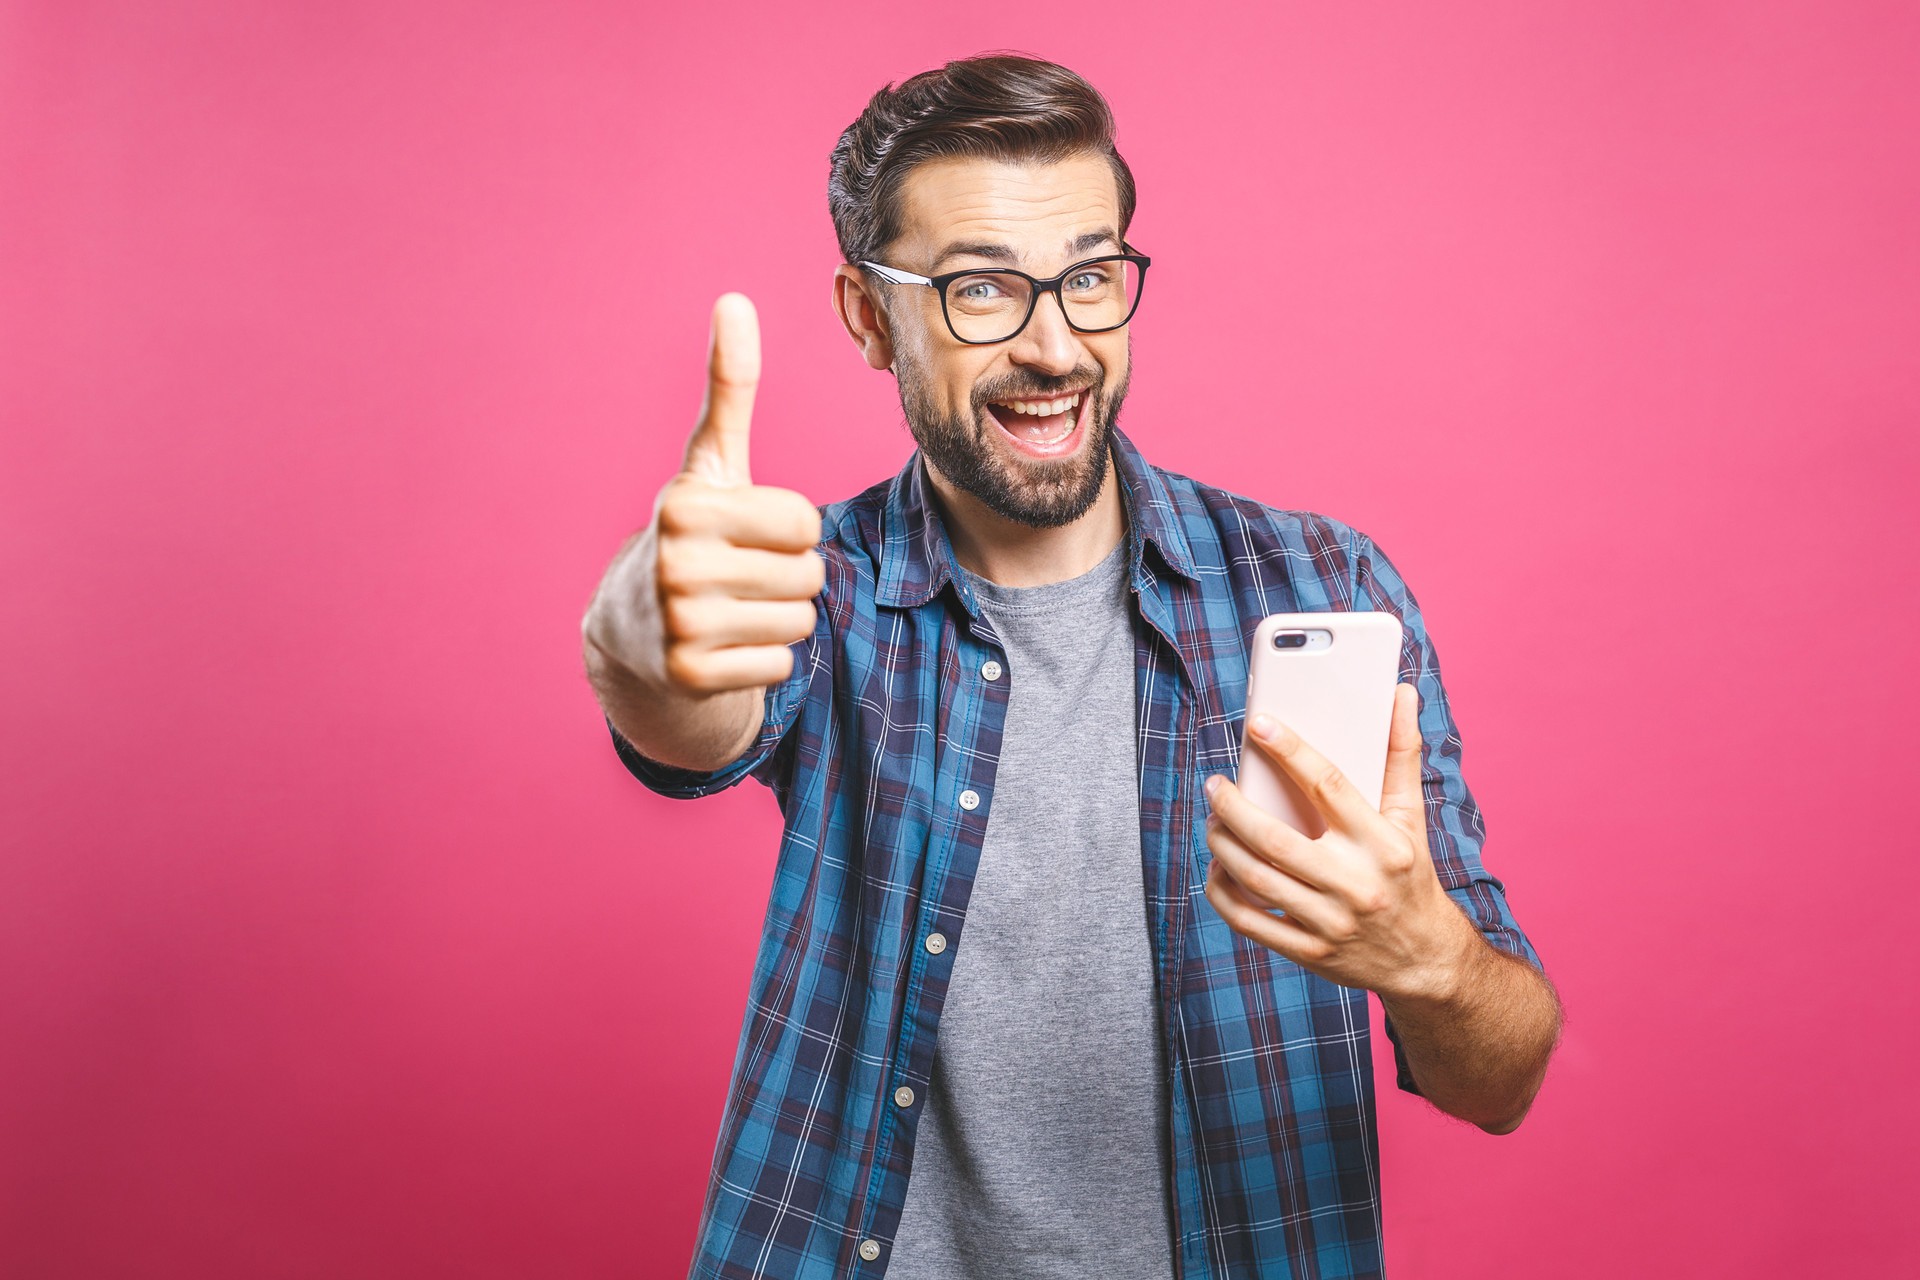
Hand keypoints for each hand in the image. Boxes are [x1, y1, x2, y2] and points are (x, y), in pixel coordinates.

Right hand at [602, 293, 825, 694]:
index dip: (788, 527)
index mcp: (684, 505)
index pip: (804, 520)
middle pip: (808, 573)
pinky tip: (726, 645)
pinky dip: (764, 660)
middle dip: (789, 576)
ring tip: (733, 607)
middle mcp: (675, 563)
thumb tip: (734, 300)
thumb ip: (730, 386)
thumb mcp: (711, 462)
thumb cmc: (694, 532)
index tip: (746, 530)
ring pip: (800, 621)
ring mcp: (678, 623)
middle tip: (742, 574)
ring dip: (779, 618)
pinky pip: (781, 665)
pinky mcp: (690, 674)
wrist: (634, 628)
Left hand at [1201, 681, 1477, 1000]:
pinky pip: (1251, 922)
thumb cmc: (1410, 876)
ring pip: (1257, 879)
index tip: (1258, 725)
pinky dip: (1224, 894)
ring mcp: (1332, 923)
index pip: (1327, 786)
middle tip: (1215, 785)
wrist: (1425, 960)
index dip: (1289, 751)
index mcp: (1383, 844)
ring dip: (1223, 845)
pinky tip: (1218, 870)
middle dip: (1233, 808)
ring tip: (1213, 821)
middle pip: (1276, 839)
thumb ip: (1401, 755)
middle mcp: (1357, 884)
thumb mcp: (1411, 819)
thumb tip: (1401, 693)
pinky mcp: (1312, 953)